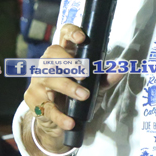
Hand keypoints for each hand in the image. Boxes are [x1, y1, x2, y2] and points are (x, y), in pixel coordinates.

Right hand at [22, 24, 123, 155]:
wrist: (59, 123)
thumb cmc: (76, 97)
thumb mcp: (95, 87)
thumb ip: (106, 78)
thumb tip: (122, 69)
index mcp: (64, 54)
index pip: (63, 34)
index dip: (71, 32)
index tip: (82, 39)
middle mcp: (48, 64)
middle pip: (52, 53)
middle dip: (69, 62)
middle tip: (84, 74)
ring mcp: (38, 80)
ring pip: (48, 78)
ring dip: (67, 86)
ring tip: (83, 95)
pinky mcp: (33, 99)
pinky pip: (46, 107)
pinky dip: (60, 115)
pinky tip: (70, 121)